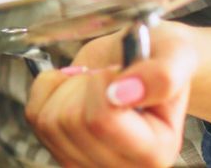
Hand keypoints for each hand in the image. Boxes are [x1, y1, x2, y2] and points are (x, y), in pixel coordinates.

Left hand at [25, 22, 197, 167]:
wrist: (140, 60)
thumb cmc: (160, 59)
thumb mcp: (176, 54)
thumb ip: (161, 76)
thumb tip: (123, 93)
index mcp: (156, 152)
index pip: (102, 121)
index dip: (100, 83)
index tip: (116, 71)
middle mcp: (123, 166)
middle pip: (71, 122)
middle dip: (84, 83)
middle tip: (108, 76)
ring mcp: (87, 162)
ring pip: (49, 121)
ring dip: (66, 87)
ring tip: (94, 83)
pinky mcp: (60, 150)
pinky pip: (35, 116)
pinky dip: (47, 90)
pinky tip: (74, 88)